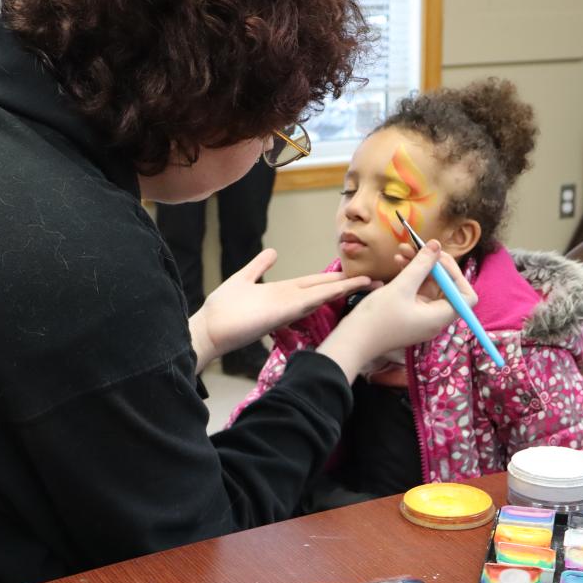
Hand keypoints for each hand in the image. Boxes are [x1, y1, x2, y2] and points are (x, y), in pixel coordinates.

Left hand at [189, 249, 371, 371]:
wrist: (209, 331)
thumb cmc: (224, 310)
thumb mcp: (243, 279)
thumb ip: (259, 265)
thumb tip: (273, 252)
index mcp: (282, 293)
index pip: (314, 284)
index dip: (334, 279)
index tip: (355, 274)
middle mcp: (288, 301)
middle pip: (322, 289)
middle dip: (346, 285)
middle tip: (373, 280)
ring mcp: (285, 308)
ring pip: (319, 295)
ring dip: (341, 289)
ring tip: (365, 283)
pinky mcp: (279, 313)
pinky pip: (305, 301)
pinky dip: (322, 295)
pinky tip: (338, 288)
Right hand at [317, 240, 475, 380]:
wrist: (352, 341)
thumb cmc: (377, 318)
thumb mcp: (401, 287)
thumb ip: (421, 264)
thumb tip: (436, 245)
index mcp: (440, 317)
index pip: (466, 295)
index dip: (456, 274)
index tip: (438, 258)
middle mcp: (435, 319)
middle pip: (446, 287)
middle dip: (433, 265)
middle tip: (419, 247)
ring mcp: (421, 317)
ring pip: (429, 286)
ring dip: (419, 267)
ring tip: (402, 250)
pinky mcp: (409, 314)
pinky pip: (416, 292)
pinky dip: (410, 277)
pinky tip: (397, 262)